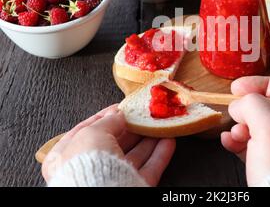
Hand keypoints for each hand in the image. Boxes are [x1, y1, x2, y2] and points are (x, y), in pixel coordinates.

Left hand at [42, 104, 174, 185]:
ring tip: (159, 124)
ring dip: (148, 139)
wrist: (100, 196)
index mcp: (68, 154)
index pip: (88, 130)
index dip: (106, 116)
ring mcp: (111, 179)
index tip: (122, 107)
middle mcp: (89, 168)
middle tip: (144, 115)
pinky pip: (149, 169)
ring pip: (134, 155)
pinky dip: (160, 154)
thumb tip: (119, 114)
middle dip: (131, 127)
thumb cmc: (85, 165)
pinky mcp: (132, 186)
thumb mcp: (92, 133)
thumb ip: (108, 120)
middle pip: (114, 142)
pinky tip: (168, 142)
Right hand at [221, 76, 269, 185]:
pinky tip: (228, 141)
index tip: (239, 87)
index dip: (260, 85)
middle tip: (235, 112)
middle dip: (248, 111)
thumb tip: (240, 104)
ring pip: (258, 128)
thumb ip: (253, 105)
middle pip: (269, 110)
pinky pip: (252, 145)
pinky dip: (238, 141)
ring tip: (234, 133)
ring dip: (240, 127)